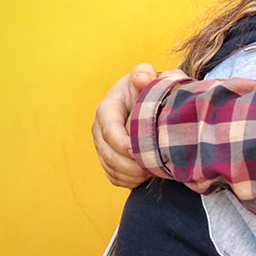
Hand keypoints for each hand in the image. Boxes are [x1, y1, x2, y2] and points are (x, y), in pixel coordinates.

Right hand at [91, 64, 158, 187]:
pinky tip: (147, 176)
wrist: (152, 101)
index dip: (123, 144)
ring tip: (154, 172)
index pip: (109, 130)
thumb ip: (147, 73)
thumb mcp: (154, 76)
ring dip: (132, 175)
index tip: (141, 151)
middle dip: (130, 165)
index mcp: (108, 107)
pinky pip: (114, 176)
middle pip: (108, 154)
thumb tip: (141, 77)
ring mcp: (102, 145)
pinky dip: (130, 181)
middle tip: (154, 168)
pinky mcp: (109, 158)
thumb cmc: (155, 87)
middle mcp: (100, 127)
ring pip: (111, 168)